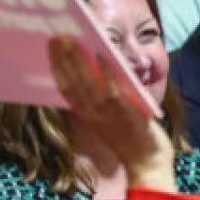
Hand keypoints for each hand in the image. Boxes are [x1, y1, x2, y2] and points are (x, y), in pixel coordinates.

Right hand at [48, 36, 174, 189]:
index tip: (50, 47)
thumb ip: (98, 100)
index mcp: (85, 115)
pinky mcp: (126, 113)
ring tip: (72, 39)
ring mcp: (107, 114)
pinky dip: (106, 71)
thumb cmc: (130, 138)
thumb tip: (93, 69)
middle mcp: (92, 114)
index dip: (56, 67)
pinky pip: (112, 89)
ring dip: (79, 60)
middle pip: (72, 82)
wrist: (148, 164)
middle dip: (63, 58)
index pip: (64, 88)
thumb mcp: (107, 119)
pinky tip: (103, 54)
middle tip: (56, 35)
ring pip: (87, 83)